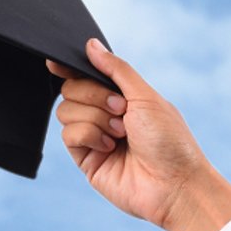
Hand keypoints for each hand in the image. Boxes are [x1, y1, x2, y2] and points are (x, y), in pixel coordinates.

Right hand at [47, 39, 230, 230]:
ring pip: (65, 110)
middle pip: (71, 89)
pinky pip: (68, 134)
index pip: (86, 75)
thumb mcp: (146, 96)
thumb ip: (116, 69)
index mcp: (122, 96)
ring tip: (120, 133)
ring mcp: (93, 136)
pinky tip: (109, 147)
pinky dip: (89, 135)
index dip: (69, 68)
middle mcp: (104, 114)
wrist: (174, 184)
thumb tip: (91, 45)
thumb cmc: (170, 141)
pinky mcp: (85, 158)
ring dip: (95, 117)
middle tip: (121, 110)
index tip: (56, 63)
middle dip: (94, 96)